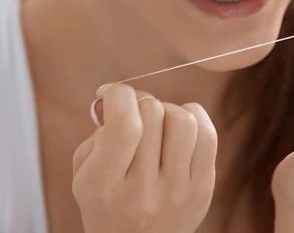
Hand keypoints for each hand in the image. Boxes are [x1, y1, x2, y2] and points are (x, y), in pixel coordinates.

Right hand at [72, 83, 217, 232]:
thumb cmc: (107, 200)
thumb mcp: (85, 171)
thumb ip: (98, 130)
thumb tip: (118, 94)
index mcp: (105, 186)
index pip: (124, 125)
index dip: (119, 94)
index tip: (111, 93)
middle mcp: (143, 191)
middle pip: (152, 114)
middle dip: (140, 101)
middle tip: (134, 111)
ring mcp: (177, 191)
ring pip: (182, 119)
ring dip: (167, 110)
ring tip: (157, 123)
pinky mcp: (203, 189)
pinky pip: (208, 133)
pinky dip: (193, 117)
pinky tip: (178, 127)